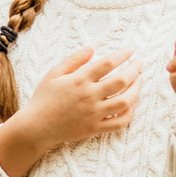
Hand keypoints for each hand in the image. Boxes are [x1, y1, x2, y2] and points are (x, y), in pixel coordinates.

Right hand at [27, 47, 141, 145]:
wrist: (36, 127)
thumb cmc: (44, 98)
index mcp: (79, 80)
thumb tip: (92, 48)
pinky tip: (131, 104)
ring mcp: (94, 114)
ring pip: (124, 101)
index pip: (107, 63)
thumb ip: (74, 59)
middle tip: (139, 63)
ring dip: (136, 90)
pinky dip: (129, 113)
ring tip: (138, 81)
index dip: (122, 54)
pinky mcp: (95, 128)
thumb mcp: (54, 73)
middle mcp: (90, 96)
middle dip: (134, 69)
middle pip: (121, 81)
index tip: (130, 50)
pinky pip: (119, 122)